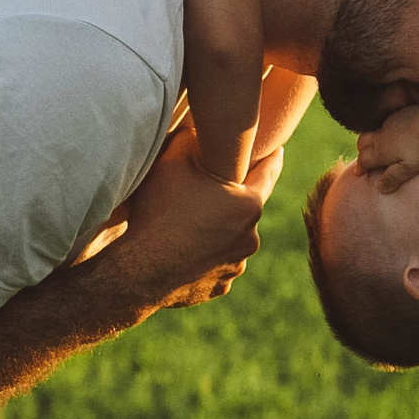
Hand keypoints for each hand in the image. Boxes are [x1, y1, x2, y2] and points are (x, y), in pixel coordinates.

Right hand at [103, 127, 280, 310]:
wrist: (141, 269)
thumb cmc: (160, 211)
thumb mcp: (172, 161)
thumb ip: (191, 140)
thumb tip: (196, 132)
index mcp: (248, 203)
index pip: (268, 172)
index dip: (272, 157)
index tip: (278, 150)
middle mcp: (251, 236)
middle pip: (244, 209)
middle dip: (230, 199)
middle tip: (205, 192)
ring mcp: (237, 265)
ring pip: (230, 239)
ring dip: (217, 231)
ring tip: (186, 226)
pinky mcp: (220, 286)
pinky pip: (216, 265)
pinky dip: (204, 257)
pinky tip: (182, 251)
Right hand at [354, 106, 418, 193]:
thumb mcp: (409, 169)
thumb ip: (393, 178)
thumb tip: (379, 187)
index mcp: (381, 151)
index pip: (363, 159)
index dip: (360, 167)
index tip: (358, 172)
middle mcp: (381, 135)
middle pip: (362, 142)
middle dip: (361, 151)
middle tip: (364, 159)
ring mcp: (390, 122)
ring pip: (375, 132)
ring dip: (374, 140)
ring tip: (381, 148)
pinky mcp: (400, 114)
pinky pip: (387, 123)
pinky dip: (387, 131)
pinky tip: (398, 135)